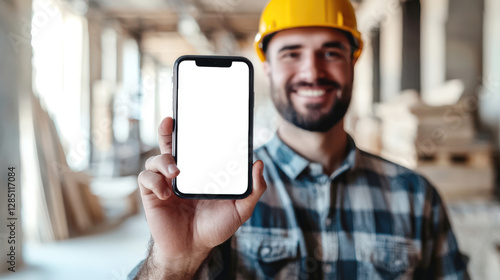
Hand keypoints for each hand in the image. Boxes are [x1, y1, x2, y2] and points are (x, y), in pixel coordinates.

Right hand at [137, 117, 266, 278]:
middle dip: (167, 131)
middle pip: (170, 145)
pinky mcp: (151, 195)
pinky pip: (145, 179)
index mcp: (200, 172)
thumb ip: (253, 190)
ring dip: (163, 161)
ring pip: (155, 159)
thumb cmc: (215, 227)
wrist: (192, 249)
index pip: (195, 146)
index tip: (196, 114)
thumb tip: (259, 164)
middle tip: (170, 121)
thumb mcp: (240, 210)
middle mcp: (181, 174)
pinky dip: (154, 181)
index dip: (192, 130)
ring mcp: (164, 183)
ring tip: (175, 173)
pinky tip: (165, 194)